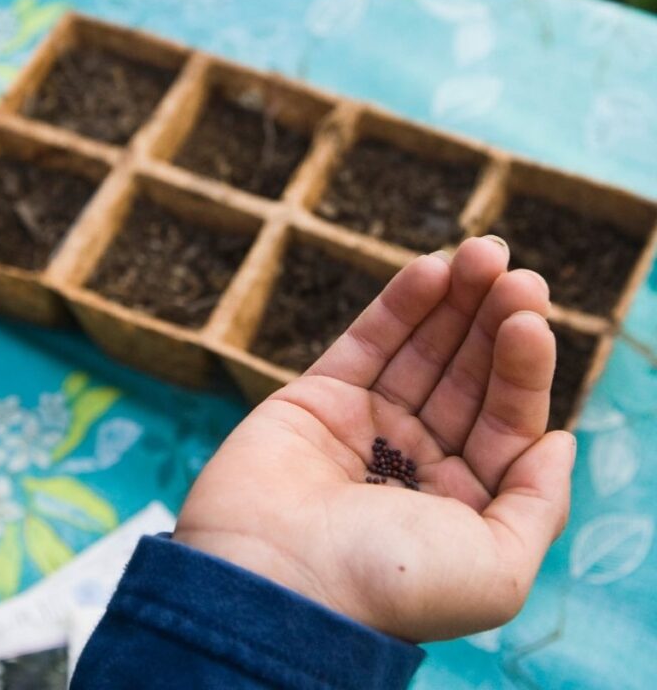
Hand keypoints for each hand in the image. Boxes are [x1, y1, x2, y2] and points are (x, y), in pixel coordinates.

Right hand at [175, 237, 573, 641]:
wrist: (274, 579)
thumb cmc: (386, 585)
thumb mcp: (496, 568)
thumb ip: (537, 503)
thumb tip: (563, 440)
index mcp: (462, 505)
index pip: (506, 421)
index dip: (523, 365)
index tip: (533, 315)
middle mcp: (417, 463)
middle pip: (467, 376)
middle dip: (492, 320)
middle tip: (513, 269)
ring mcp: (366, 426)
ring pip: (420, 351)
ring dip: (454, 300)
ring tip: (482, 252)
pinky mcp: (317, 398)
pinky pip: (366, 342)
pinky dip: (400, 304)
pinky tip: (432, 268)